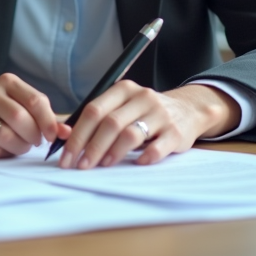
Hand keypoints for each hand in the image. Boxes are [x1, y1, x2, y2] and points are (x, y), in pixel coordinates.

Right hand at [0, 73, 61, 156]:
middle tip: (36, 141)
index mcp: (8, 82)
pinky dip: (6, 152)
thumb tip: (67, 133)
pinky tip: (7, 146)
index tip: (53, 135)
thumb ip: (47, 116)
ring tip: (23, 144)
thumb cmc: (6, 105)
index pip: (35, 101)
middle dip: (33, 135)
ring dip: (20, 146)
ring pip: (6, 136)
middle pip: (20, 118)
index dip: (48, 122)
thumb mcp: (24, 101)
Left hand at [57, 83, 239, 168]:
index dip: (77, 135)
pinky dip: (144, 157)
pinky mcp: (176, 132)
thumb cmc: (145, 112)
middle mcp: (142, 98)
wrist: (188, 110)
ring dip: (112, 153)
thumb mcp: (124, 107)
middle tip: (80, 166)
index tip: (67, 155)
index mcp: (123, 90)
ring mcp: (160, 114)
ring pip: (130, 134)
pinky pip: (156, 147)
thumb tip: (67, 137)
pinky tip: (135, 163)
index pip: (94, 111)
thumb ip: (100, 118)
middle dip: (91, 147)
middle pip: (110, 123)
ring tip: (102, 165)